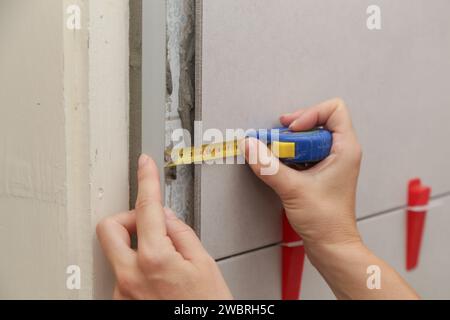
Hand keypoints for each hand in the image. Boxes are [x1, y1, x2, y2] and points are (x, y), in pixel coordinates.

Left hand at [96, 155, 231, 299]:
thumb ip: (180, 232)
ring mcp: (122, 291)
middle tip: (150, 222)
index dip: (147, 180)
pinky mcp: (121, 301)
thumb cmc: (208, 305)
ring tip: (165, 258)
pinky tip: (160, 275)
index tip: (144, 164)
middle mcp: (130, 276)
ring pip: (116, 251)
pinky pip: (123, 270)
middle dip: (128, 217)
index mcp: (154, 259)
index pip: (147, 207)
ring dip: (136, 244)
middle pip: (109, 227)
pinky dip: (139, 264)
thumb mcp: (204, 262)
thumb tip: (165, 216)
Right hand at [241, 98, 362, 256]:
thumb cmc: (327, 222)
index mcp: (345, 148)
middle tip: (277, 141)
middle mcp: (340, 151)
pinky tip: (279, 166)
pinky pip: (303, 153)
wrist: (331, 245)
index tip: (291, 130)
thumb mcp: (293, 189)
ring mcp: (330, 162)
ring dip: (288, 143)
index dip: (309, 113)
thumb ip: (268, 166)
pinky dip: (288, 155)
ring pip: (308, 138)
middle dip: (292, 130)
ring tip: (276, 154)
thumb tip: (251, 146)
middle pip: (317, 121)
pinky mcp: (320, 172)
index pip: (333, 110)